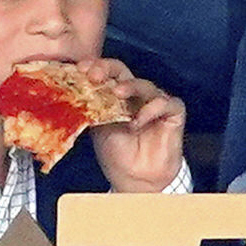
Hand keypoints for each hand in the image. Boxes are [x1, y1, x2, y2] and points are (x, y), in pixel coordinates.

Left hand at [85, 58, 184, 191]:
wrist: (134, 178)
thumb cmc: (117, 152)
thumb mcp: (97, 127)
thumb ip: (90, 109)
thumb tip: (71, 93)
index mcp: (114, 93)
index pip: (105, 72)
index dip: (94, 67)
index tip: (80, 69)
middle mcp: (135, 93)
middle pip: (122, 70)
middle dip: (108, 69)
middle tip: (96, 76)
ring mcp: (155, 101)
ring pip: (145, 85)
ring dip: (130, 87)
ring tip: (118, 94)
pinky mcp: (173, 113)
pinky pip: (166, 103)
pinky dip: (152, 108)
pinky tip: (139, 120)